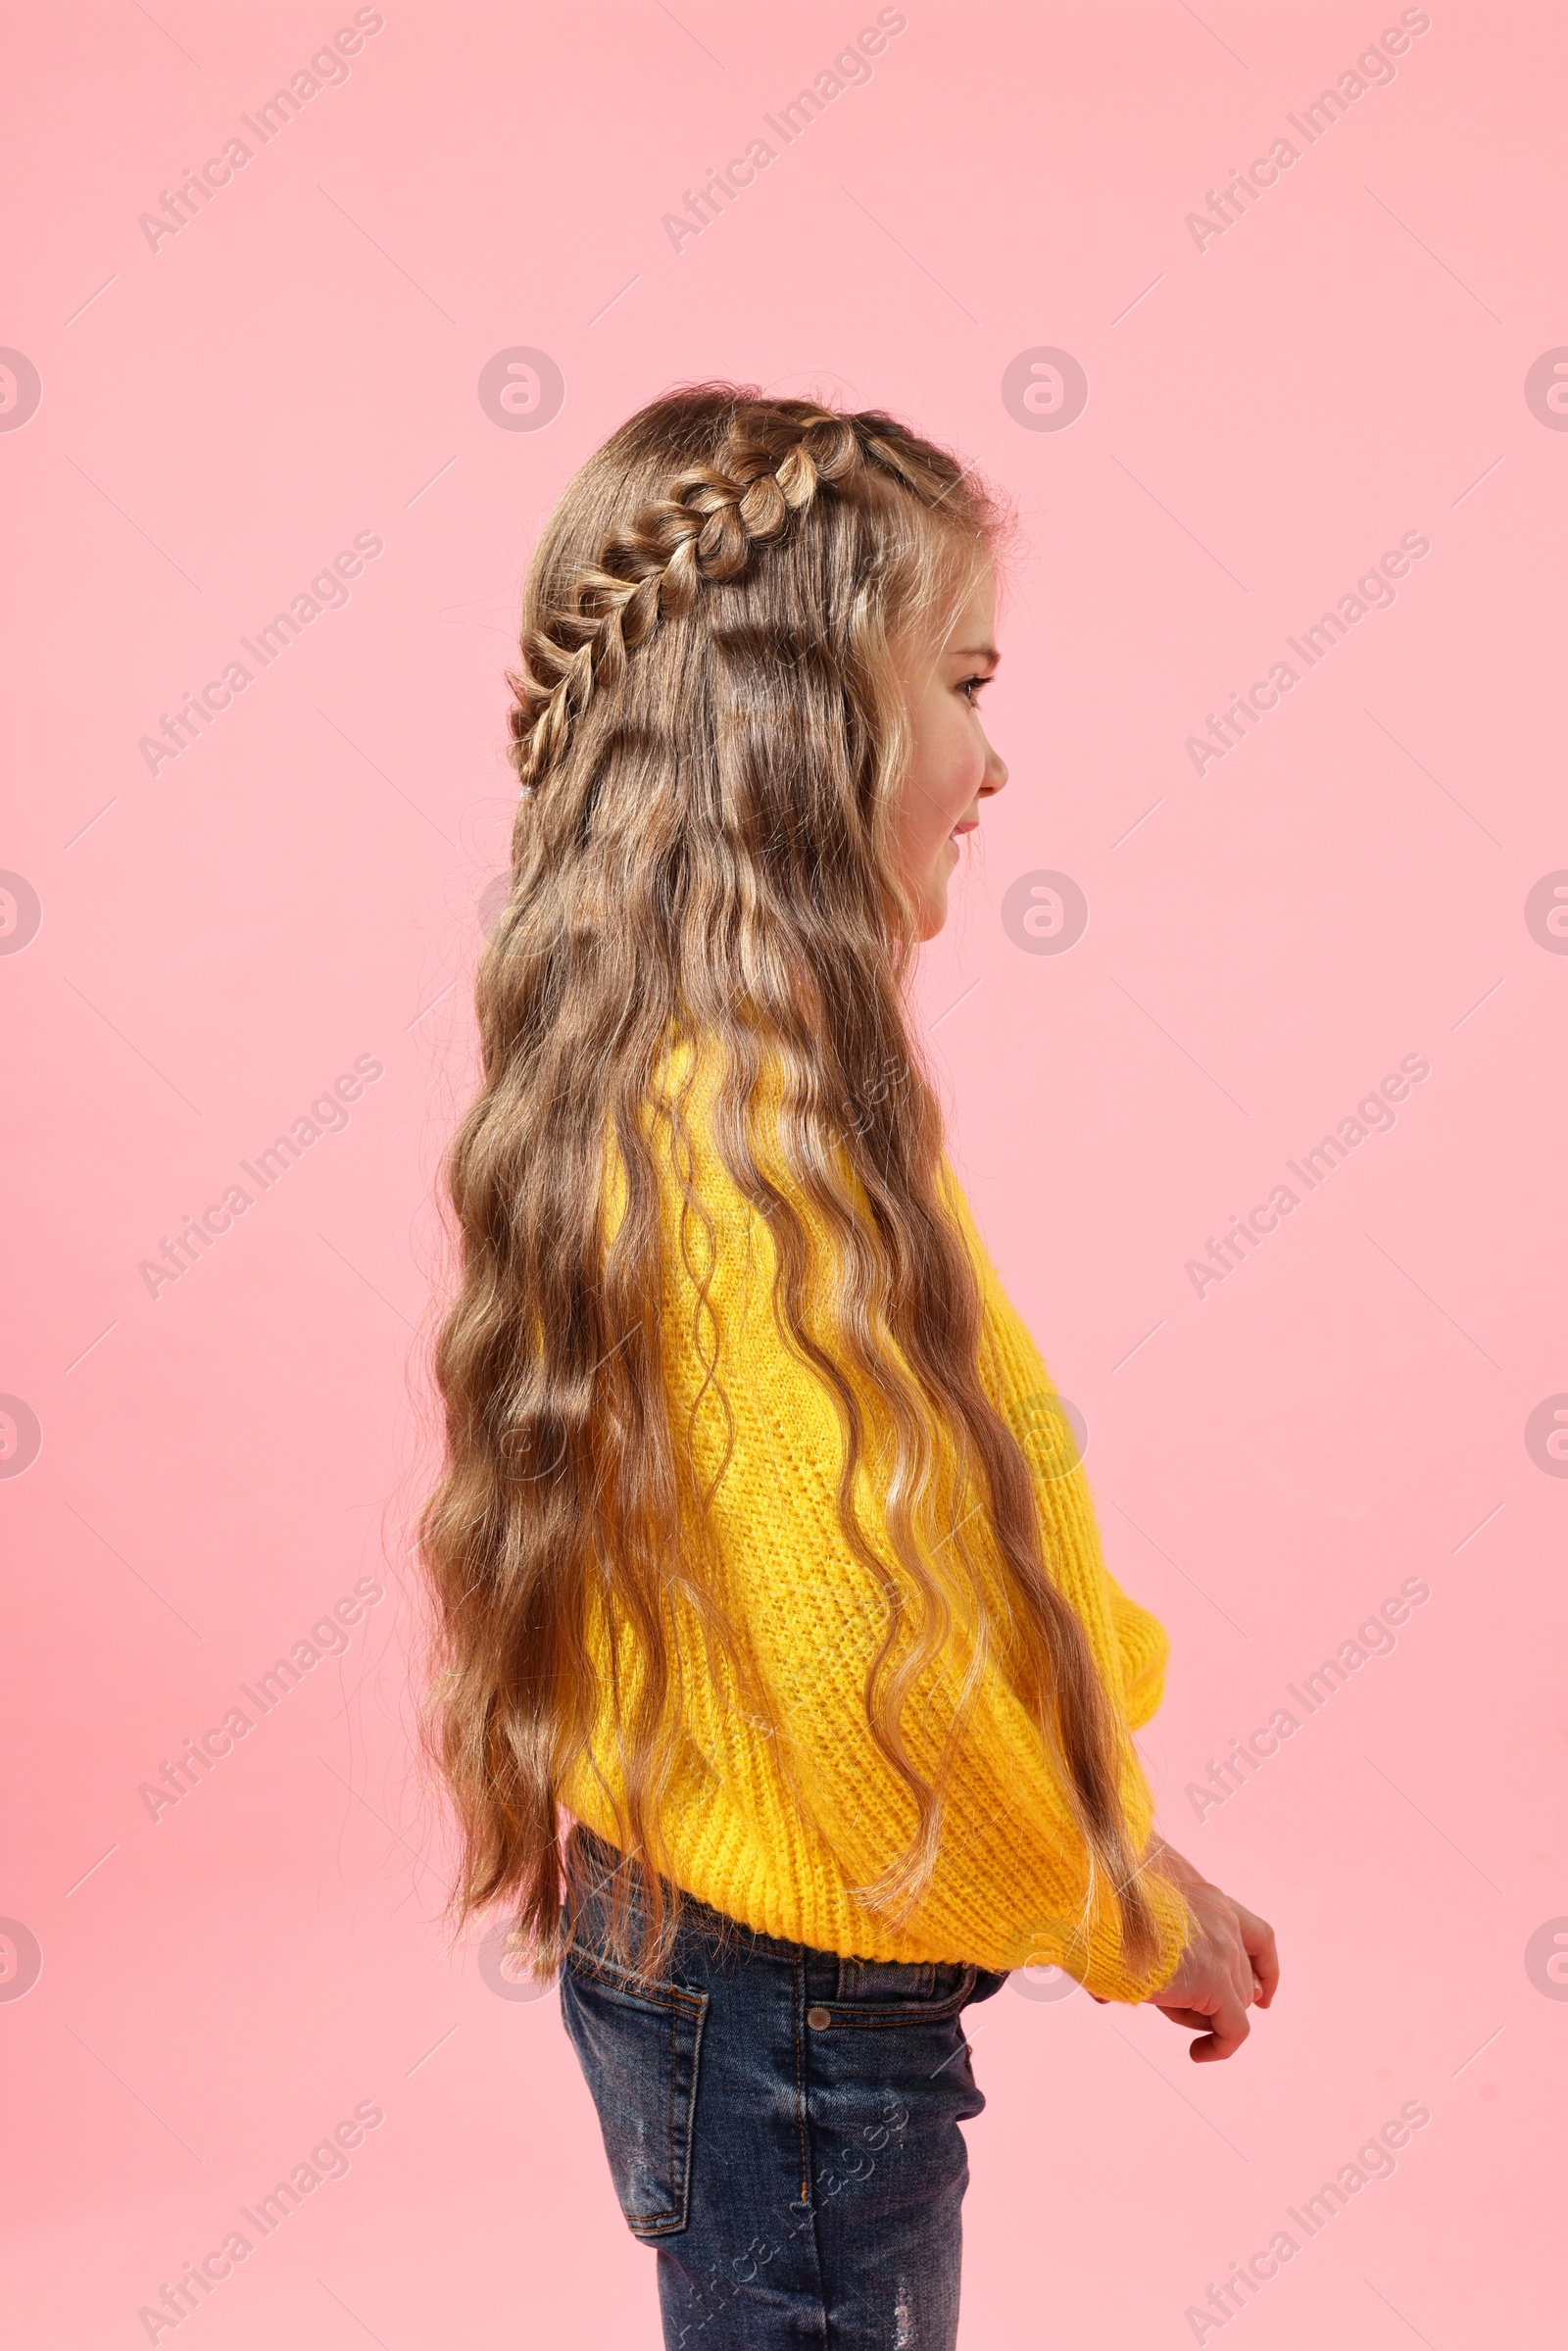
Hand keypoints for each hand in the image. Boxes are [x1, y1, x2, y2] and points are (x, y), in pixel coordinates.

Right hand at [1088, 1838, 1278, 2062]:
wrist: (1094, 1909)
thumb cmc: (1097, 1915)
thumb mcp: (1130, 1925)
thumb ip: (1146, 1950)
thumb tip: (1120, 1997)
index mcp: (1208, 1897)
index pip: (1258, 1936)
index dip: (1264, 1970)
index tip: (1261, 1996)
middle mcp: (1224, 1919)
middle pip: (1240, 1977)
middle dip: (1214, 1999)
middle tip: (1173, 2004)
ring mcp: (1223, 1949)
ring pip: (1232, 2003)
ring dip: (1202, 2015)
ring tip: (1161, 2007)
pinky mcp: (1214, 1980)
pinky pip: (1234, 2029)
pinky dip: (1221, 2047)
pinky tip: (1197, 2055)